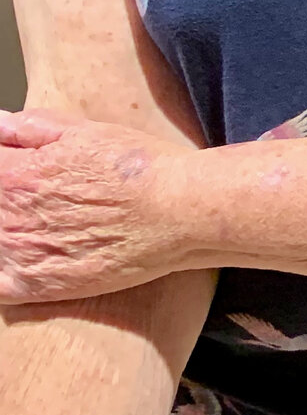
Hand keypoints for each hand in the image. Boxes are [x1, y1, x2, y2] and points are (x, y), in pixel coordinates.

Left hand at [0, 108, 192, 303]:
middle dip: (11, 198)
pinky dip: (3, 270)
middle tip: (49, 197)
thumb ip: (31, 128)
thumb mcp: (86, 132)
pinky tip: (28, 258)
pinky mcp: (36, 286)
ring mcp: (20, 255)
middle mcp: (8, 217)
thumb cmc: (139, 168)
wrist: (180, 212)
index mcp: (13, 176)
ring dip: (8, 231)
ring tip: (44, 225)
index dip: (8, 167)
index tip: (22, 170)